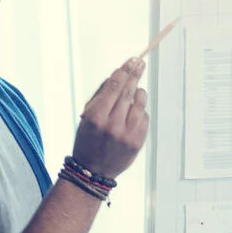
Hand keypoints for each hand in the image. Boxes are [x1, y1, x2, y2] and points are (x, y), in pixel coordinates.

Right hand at [71, 58, 149, 180]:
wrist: (92, 171)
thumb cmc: (88, 140)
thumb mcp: (87, 118)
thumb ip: (102, 97)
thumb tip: (119, 75)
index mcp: (95, 118)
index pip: (113, 88)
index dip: (123, 72)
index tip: (130, 61)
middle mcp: (111, 126)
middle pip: (127, 92)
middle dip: (134, 75)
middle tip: (139, 63)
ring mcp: (126, 135)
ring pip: (139, 104)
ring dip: (139, 93)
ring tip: (137, 90)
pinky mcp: (137, 142)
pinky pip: (144, 118)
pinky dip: (140, 112)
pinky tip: (134, 113)